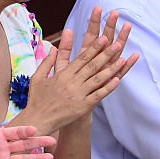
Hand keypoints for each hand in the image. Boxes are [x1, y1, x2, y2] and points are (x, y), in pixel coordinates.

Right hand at [24, 7, 139, 132]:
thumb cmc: (37, 99)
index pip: (82, 58)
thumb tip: (53, 47)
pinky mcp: (83, 107)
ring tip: (122, 60)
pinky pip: (98, 95)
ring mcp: (79, 95)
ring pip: (98, 79)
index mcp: (63, 74)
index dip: (94, 47)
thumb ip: (47, 61)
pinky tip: (117, 80)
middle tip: (118, 44)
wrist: (38, 120)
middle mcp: (72, 83)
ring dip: (111, 69)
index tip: (104, 38)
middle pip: (92, 66)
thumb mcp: (38, 77)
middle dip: (106, 54)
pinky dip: (108, 88)